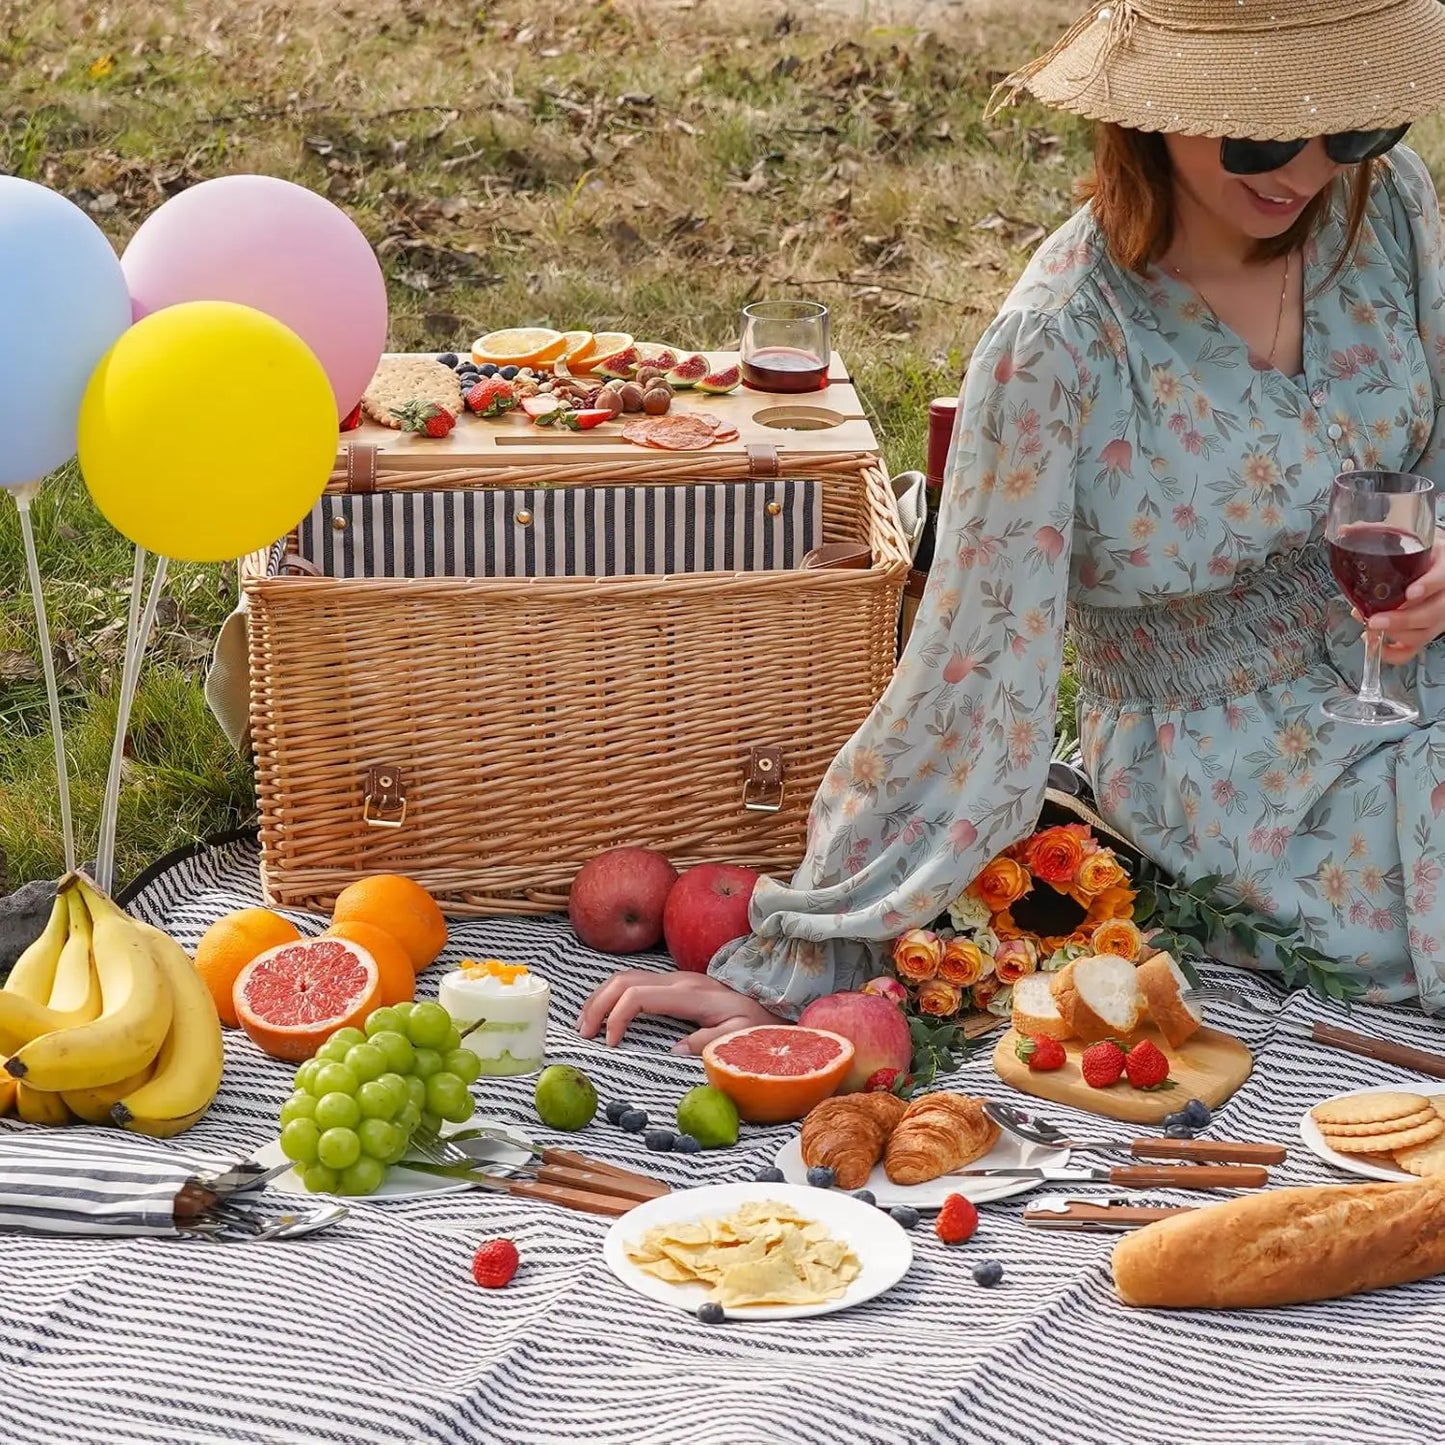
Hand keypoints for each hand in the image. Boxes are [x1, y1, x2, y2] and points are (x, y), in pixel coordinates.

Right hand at [577, 969, 779, 1053]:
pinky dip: (611, 996)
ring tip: (585, 1025)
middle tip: (583, 1035)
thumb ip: (707, 1043)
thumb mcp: (739, 1037)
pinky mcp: (674, 983)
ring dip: (599, 998)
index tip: (611, 1045)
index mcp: (691, 994)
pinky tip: (604, 1014)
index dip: (617, 1017)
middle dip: (597, 1005)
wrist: (773, 1003)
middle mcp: (678, 980)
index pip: (640, 995)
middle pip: (623, 980)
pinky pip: (634, 982)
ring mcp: (675, 978)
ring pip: (624, 976)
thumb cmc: (757, 1023)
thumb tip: (674, 1050)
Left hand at [1361, 537, 1444, 664]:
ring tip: (1369, 626)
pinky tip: (1375, 645)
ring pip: (1425, 633)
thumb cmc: (1423, 553)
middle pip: (1433, 613)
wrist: (1439, 565)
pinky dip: (1393, 654)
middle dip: (1402, 620)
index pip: (1443, 577)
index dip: (1429, 585)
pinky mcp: (1429, 632)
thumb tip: (1345, 530)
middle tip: (1374, 620)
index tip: (1411, 592)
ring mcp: (1440, 616)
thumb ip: (1380, 532)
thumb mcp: (1410, 537)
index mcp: (1444, 566)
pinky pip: (1415, 650)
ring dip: (1394, 634)